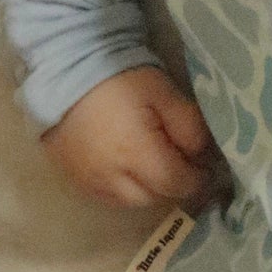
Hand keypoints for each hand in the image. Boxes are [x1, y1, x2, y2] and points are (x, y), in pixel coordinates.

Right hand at [40, 66, 223, 209]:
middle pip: (153, 198)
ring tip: (150, 166)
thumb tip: (202, 156)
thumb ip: (189, 126)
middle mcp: (111, 177)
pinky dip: (119, 188)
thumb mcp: (165, 93)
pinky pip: (103, 196)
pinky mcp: (71, 177)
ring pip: (127, 202)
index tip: (204, 168)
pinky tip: (123, 167)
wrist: (67, 69)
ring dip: (145, 190)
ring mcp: (88, 181)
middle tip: (178, 163)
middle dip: (170, 185)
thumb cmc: (121, 78)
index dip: (196, 180)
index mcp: (137, 154)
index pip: (177, 184)